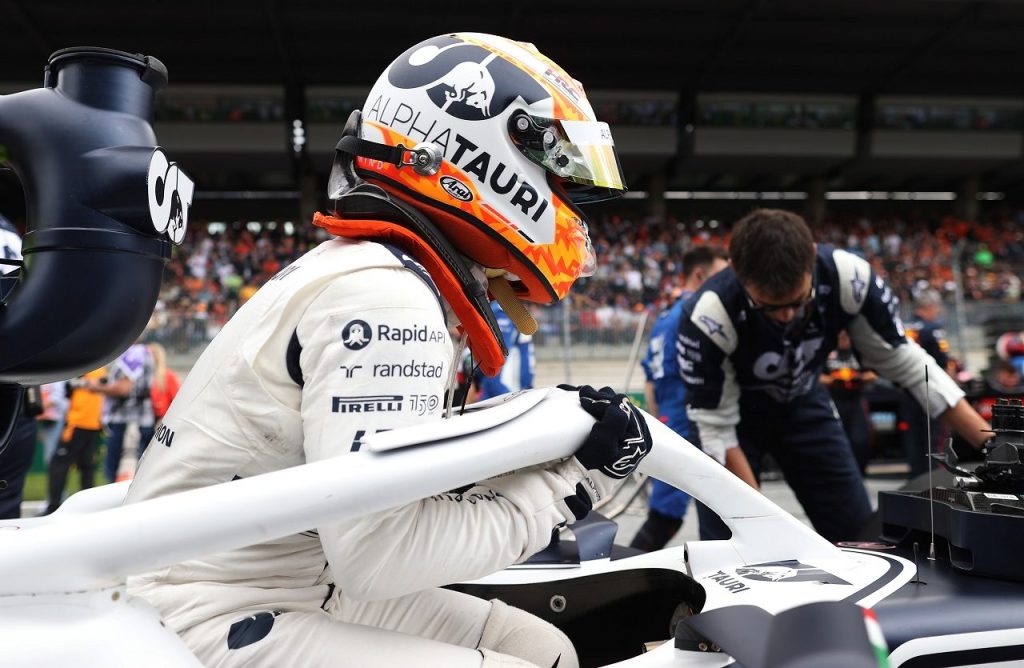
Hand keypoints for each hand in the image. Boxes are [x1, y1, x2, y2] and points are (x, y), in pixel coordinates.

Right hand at [557, 385, 651, 512]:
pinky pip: (607, 413)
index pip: (625, 409)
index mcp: (641, 438)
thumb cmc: (592, 465)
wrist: (580, 482)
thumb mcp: (604, 443)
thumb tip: (619, 400)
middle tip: (581, 393)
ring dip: (597, 399)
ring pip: (613, 407)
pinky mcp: (613, 434)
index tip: (584, 400)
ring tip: (581, 393)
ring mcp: (625, 434)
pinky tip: (582, 399)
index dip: (604, 401)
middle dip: (599, 398)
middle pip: (620, 406)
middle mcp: (637, 434)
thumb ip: (615, 419)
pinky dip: (595, 404)